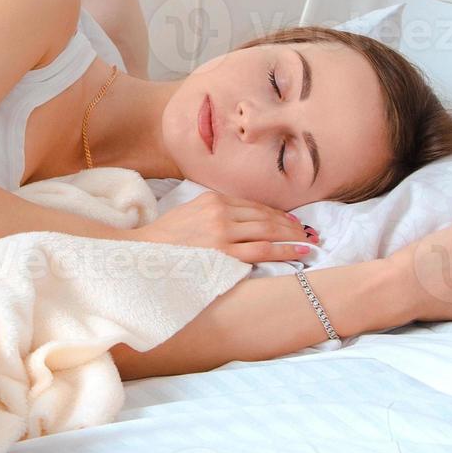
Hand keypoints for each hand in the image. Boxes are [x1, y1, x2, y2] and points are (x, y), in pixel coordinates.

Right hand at [134, 191, 315, 263]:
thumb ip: (216, 212)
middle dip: (290, 226)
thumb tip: (242, 221)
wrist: (144, 253)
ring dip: (292, 237)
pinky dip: (284, 250)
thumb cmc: (166, 238)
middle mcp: (221, 212)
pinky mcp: (223, 253)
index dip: (277, 214)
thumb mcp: (190, 212)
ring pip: (267, 232)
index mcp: (213, 199)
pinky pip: (261, 250)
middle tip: (308, 233)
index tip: (292, 222)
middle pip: (265, 217)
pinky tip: (299, 252)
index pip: (254, 206)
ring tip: (308, 243)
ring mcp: (222, 232)